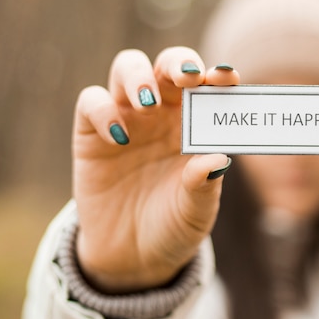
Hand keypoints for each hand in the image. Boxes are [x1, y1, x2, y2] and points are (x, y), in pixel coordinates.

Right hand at [72, 47, 238, 292]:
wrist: (134, 255)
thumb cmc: (175, 224)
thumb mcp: (196, 211)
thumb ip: (204, 185)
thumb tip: (219, 160)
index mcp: (196, 124)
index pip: (208, 86)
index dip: (217, 75)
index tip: (227, 78)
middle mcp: (163, 113)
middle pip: (167, 65)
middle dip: (178, 62)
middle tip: (187, 77)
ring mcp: (127, 119)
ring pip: (128, 68)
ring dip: (139, 76)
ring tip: (147, 103)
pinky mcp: (92, 134)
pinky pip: (92, 102)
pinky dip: (103, 110)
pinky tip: (119, 138)